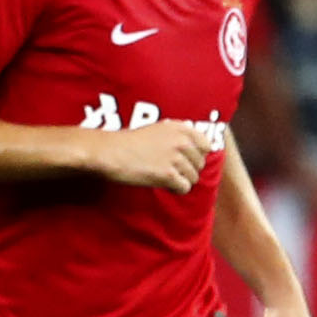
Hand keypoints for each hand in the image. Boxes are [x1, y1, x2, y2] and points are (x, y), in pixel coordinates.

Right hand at [88, 117, 221, 194]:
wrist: (111, 152)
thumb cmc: (130, 142)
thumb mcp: (158, 129)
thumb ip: (178, 136)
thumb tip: (198, 149)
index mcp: (180, 128)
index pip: (206, 145)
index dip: (196, 155)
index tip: (185, 160)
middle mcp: (181, 141)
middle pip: (200, 164)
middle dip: (187, 170)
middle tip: (170, 170)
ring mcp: (176, 158)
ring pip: (193, 177)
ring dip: (180, 180)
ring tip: (163, 176)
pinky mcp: (168, 175)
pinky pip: (184, 188)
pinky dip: (175, 189)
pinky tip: (163, 184)